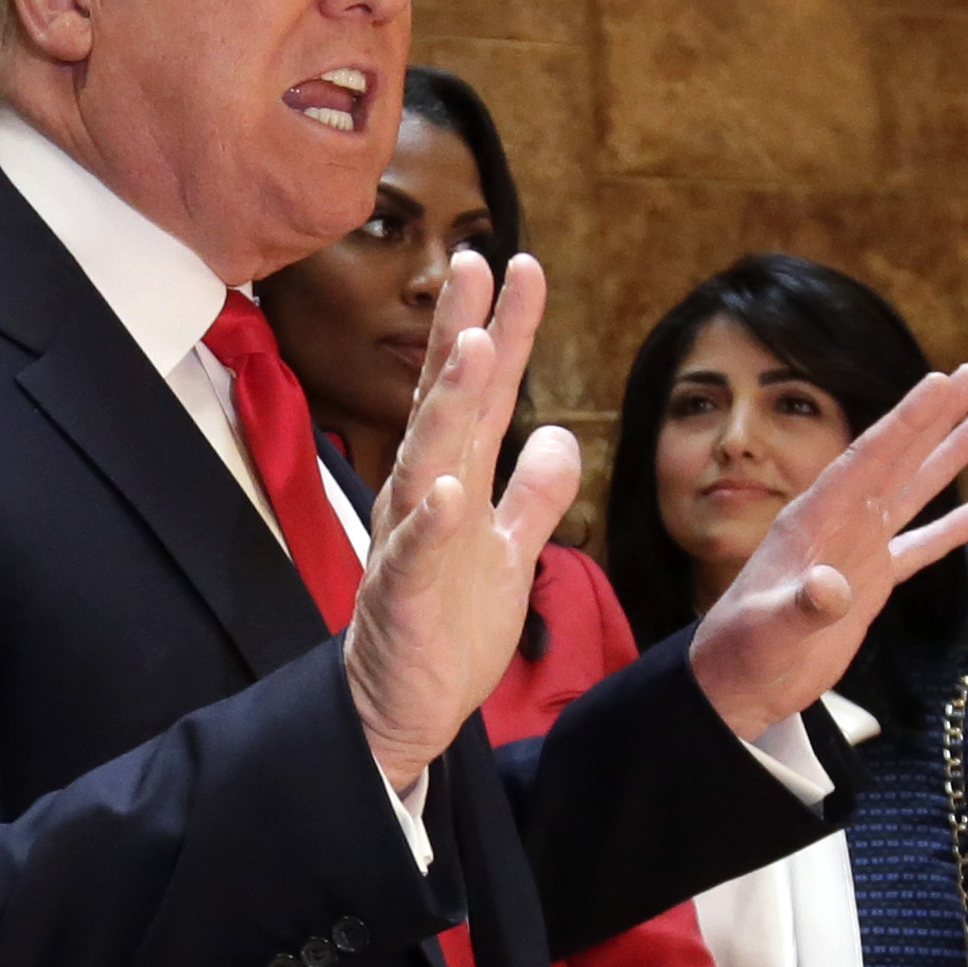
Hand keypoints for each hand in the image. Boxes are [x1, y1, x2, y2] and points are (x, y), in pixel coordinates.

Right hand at [342, 250, 582, 790]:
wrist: (402, 706)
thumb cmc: (448, 626)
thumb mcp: (510, 551)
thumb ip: (536, 495)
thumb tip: (565, 436)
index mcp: (458, 481)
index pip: (485, 392)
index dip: (505, 329)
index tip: (521, 263)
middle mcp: (428, 495)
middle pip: (448, 402)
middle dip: (465, 331)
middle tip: (476, 259)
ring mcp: (411, 540)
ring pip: (428, 459)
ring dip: (447, 403)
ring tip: (472, 347)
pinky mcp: (403, 594)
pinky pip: (414, 551)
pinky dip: (430, 521)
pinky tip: (447, 490)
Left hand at [685, 366, 967, 742]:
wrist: (735, 685)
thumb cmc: (743, 652)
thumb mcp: (770, 629)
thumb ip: (802, 607)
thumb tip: (832, 588)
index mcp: (815, 519)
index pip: (868, 457)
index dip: (906, 419)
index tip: (941, 381)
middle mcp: (838, 524)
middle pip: (894, 460)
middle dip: (933, 418)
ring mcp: (854, 552)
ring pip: (908, 494)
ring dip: (943, 460)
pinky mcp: (866, 586)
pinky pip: (913, 549)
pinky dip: (943, 533)